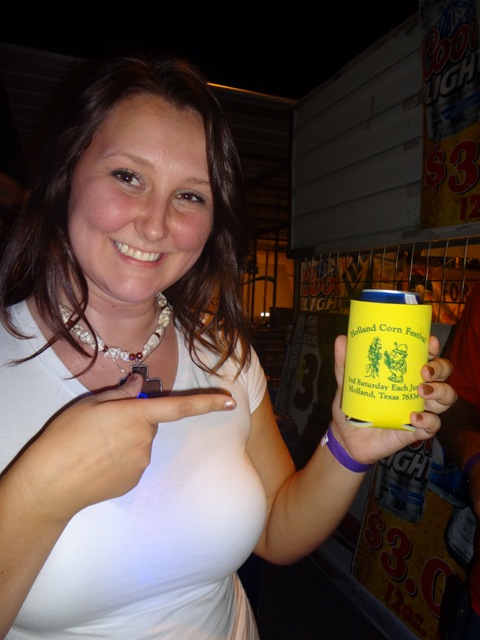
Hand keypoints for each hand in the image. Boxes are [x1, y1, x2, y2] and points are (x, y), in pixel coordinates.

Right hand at [5, 374, 235, 524]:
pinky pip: (133, 462)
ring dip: (126, 440)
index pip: (179, 407)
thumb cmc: (66, 438)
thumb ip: (120, 394)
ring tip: (94, 446)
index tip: (229, 401)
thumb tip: (138, 386)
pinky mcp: (133, 482)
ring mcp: (141, 464)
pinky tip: (98, 463)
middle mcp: (145, 441)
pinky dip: (121, 459)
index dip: (206, 403)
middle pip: (150, 424)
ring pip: (141, 443)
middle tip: (102, 424)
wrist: (51, 485)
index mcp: (136, 416)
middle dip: (134, 420)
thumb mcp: (89, 406)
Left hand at [330, 335, 455, 464]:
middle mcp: (417, 389)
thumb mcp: (346, 383)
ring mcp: (419, 410)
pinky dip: (428, 421)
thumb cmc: (353, 406)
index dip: (433, 348)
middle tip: (424, 371)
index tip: (430, 343)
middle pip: (444, 374)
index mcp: (404, 373)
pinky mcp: (416, 430)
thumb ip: (345, 363)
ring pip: (446, 398)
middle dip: (440, 368)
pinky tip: (413, 417)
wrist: (346, 437)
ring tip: (421, 391)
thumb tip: (341, 339)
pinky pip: (433, 425)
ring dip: (440, 392)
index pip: (427, 356)